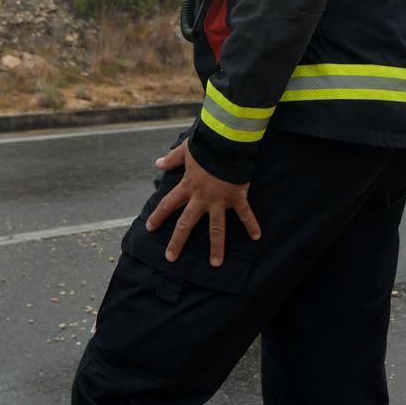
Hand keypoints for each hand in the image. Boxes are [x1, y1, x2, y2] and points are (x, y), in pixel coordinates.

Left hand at [145, 140, 261, 266]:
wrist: (228, 141)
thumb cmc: (207, 144)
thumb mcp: (186, 150)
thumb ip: (173, 158)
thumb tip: (158, 163)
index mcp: (188, 186)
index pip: (168, 204)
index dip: (158, 216)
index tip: (149, 228)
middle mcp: (201, 198)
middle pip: (186, 223)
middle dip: (178, 241)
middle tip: (171, 258)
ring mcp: (220, 200)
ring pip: (216, 228)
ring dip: (216, 246)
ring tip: (216, 263)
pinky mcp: (236, 198)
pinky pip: (245, 214)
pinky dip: (252, 225)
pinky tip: (256, 237)